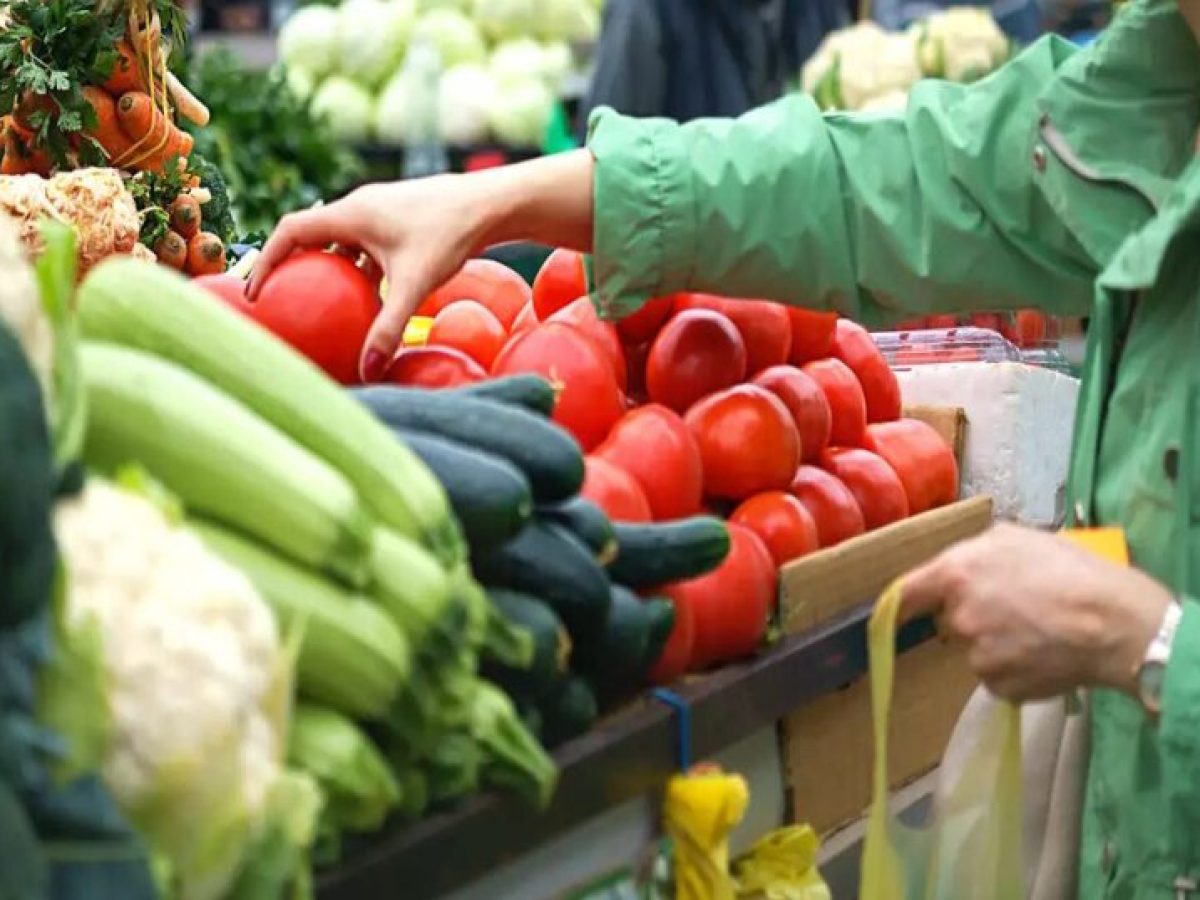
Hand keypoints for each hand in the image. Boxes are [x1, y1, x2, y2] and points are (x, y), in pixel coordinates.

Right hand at [247, 175, 491, 379]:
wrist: (491, 204)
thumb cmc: (451, 237)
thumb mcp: (414, 286)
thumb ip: (388, 328)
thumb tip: (366, 369)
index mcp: (350, 214)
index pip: (290, 232)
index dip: (267, 260)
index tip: (256, 293)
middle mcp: (359, 207)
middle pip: (310, 235)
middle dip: (291, 266)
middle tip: (279, 300)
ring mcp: (380, 212)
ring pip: (339, 241)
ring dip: (326, 268)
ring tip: (317, 303)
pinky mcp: (398, 220)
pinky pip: (364, 245)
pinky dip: (357, 268)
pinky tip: (367, 298)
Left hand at [901, 523, 1172, 701]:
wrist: (1115, 624)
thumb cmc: (1071, 572)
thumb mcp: (1018, 538)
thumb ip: (977, 550)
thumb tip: (962, 562)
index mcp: (956, 574)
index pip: (905, 593)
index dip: (899, 602)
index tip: (892, 610)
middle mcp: (958, 617)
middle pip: (948, 622)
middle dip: (971, 616)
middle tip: (1014, 608)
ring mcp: (977, 656)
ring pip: (975, 650)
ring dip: (996, 644)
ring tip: (1039, 631)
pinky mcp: (999, 686)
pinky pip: (998, 677)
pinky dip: (1015, 670)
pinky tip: (1044, 655)